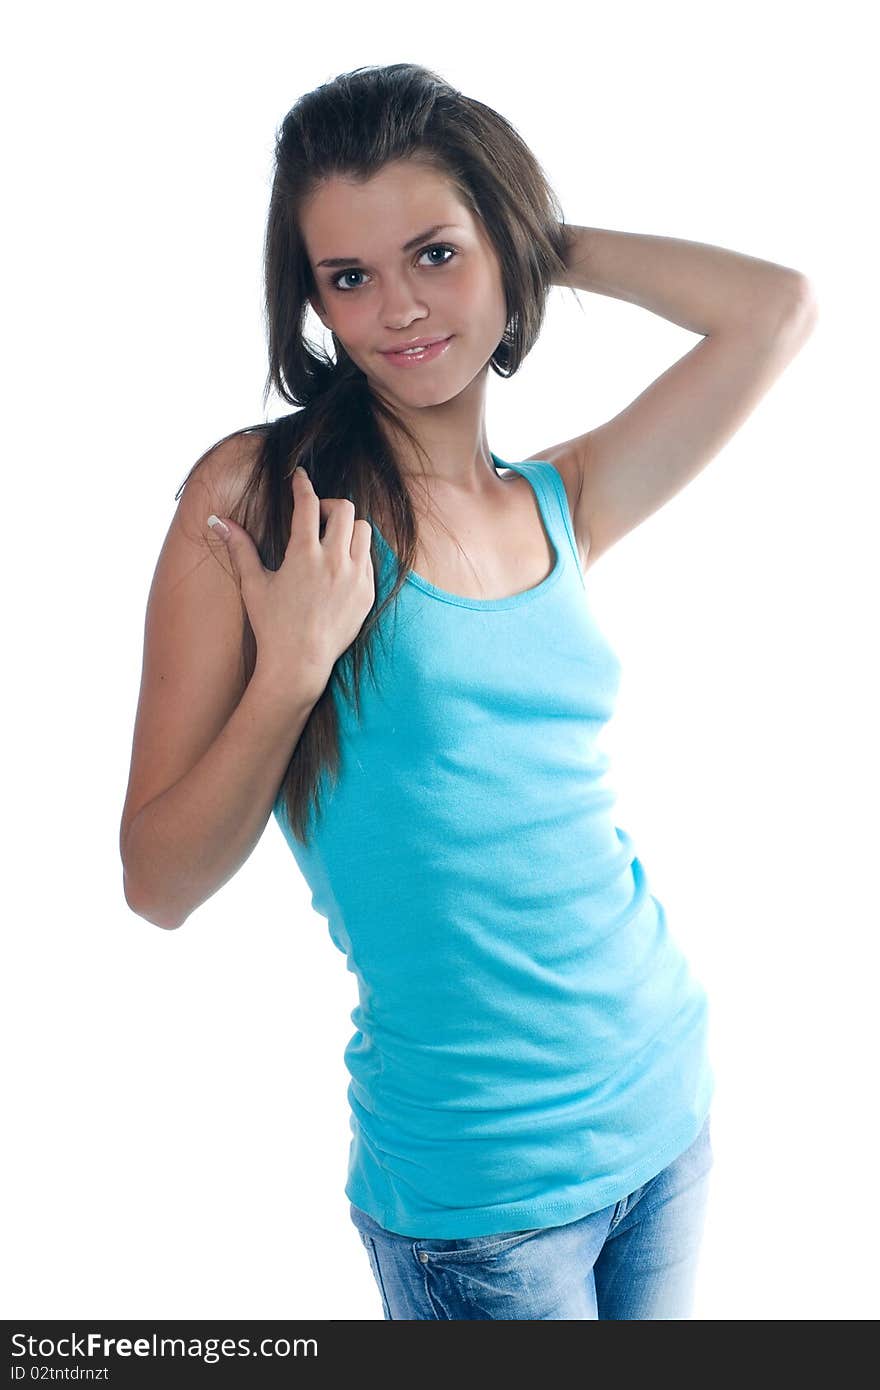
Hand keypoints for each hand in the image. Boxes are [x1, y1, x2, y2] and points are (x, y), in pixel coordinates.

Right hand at [207, 467, 374, 705]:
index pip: (309, 503)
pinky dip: (357, 554)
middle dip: (329, 506)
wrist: (300, 663)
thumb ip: (239, 548)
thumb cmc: (272, 624)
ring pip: (364, 530)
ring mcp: (356, 577)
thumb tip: (217, 520)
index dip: (303, 485)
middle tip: (316, 517)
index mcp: (304, 554)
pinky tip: (340, 566)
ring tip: (331, 540)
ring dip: (348, 527)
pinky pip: (370, 559)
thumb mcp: (253, 584)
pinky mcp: (368, 593)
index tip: (300, 477)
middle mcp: (335, 561)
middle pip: (345, 509)